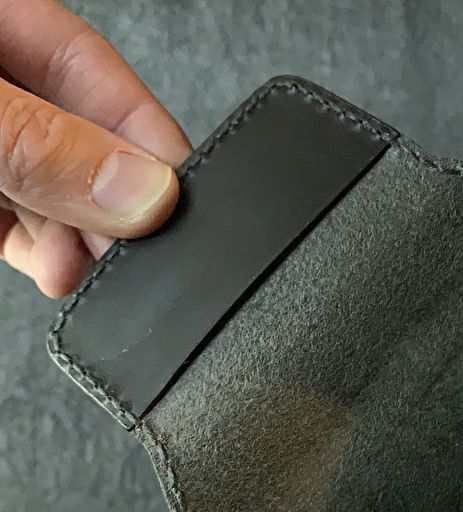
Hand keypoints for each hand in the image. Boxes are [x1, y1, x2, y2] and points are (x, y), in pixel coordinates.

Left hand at [0, 0, 190, 296]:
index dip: (146, 140)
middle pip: (83, 144)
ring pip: (54, 192)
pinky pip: (19, 224)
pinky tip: (59, 272)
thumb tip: (143, 192)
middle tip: (139, 253)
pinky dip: (43, 254)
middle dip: (112, 206)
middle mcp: (2, 86)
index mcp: (2, 24)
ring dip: (79, 241)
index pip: (96, 76)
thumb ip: (41, 143)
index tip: (183, 201)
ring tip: (89, 273)